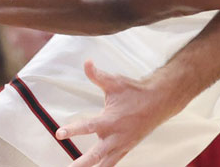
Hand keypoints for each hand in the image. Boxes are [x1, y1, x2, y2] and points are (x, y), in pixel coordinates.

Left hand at [57, 61, 188, 166]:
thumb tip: (86, 63)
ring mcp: (121, 144)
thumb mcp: (115, 82)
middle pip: (94, 155)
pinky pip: (113, 163)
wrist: (160, 101)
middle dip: (80, 164)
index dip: (72, 130)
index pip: (87, 126)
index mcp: (110, 120)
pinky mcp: (126, 148)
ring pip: (104, 163)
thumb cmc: (136, 92)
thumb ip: (97, 75)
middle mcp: (115, 136)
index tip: (59, 134)